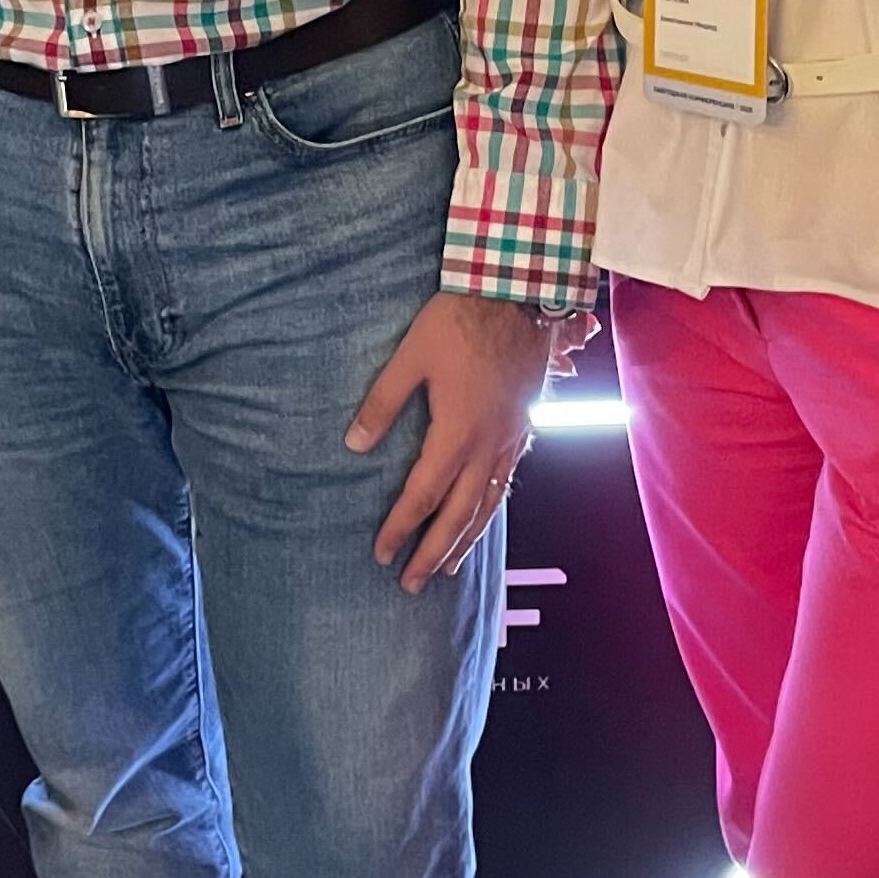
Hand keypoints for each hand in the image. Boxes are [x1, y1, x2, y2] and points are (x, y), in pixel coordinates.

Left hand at [348, 292, 551, 593]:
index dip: (401, 527)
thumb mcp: (410, 356)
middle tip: (412, 583)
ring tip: (448, 566)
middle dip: (434, 552)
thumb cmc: (460, 320)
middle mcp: (488, 445)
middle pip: (459, 514)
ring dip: (467, 539)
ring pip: (489, 503)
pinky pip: (506, 482)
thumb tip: (354, 443)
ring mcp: (510, 438)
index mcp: (456, 432)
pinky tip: (483, 515)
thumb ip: (382, 402)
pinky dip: (492, 509)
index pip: (423, 495)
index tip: (382, 553)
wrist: (521, 294)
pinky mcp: (523, 426)